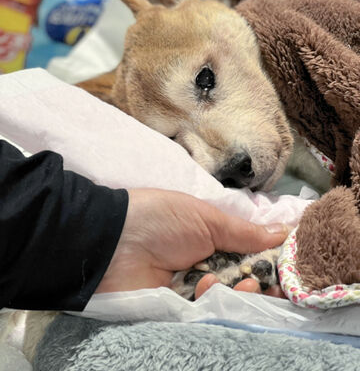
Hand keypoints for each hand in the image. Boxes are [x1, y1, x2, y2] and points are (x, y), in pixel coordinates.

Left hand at [96, 188, 288, 297]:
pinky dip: (213, 302)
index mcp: (214, 240)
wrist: (114, 242)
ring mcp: (193, 289)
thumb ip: (246, 232)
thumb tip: (285, 232)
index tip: (287, 269)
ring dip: (240, 293)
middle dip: (259, 283)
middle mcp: (207, 265)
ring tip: (240, 284)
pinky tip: (207, 288)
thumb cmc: (161, 220)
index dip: (269, 263)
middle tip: (261, 280)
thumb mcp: (207, 219)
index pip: (250, 255)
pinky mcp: (179, 311)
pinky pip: (207, 314)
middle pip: (244, 282)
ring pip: (229, 300)